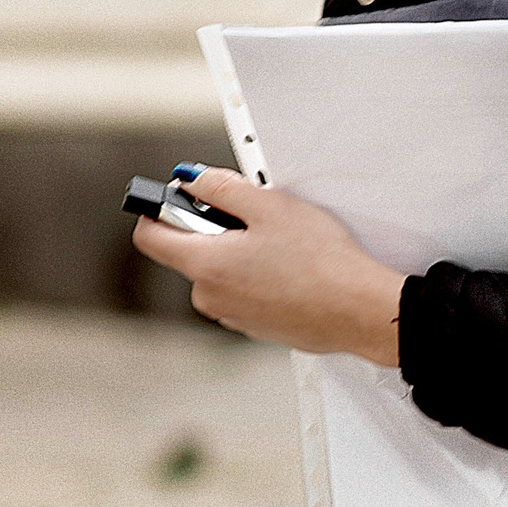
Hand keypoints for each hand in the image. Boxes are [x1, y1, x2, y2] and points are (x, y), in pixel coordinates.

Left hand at [134, 170, 404, 365]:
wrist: (358, 310)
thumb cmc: (322, 263)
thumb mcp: (270, 206)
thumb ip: (221, 188)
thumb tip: (193, 179)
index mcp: (205, 266)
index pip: (149, 236)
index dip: (161, 208)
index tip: (184, 195)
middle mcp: (211, 297)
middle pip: (190, 252)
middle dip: (214, 229)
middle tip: (255, 217)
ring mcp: (233, 316)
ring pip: (219, 272)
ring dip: (239, 253)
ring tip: (281, 246)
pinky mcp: (255, 326)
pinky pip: (242, 291)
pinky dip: (257, 276)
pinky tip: (290, 269)